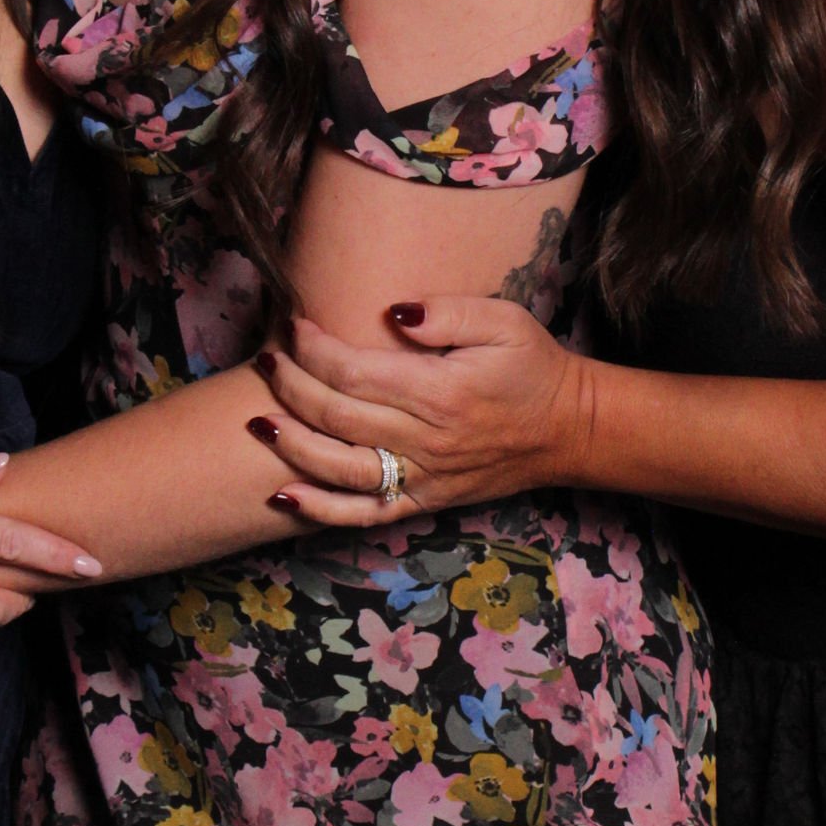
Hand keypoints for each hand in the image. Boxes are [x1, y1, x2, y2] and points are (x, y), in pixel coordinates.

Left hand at [251, 300, 592, 525]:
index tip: (294, 324)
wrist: (568, 429)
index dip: (315, 349)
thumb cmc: (532, 367)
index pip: (356, 372)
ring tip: (257, 422)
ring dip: (293, 448)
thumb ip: (448, 312)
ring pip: (342, 470)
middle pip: (338, 417)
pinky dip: (320, 510)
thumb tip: (393, 312)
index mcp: (441, 392)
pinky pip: (364, 514)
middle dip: (292, 387)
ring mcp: (423, 477)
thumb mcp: (503, 320)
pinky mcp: (423, 501)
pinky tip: (284, 497)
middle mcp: (427, 440)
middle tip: (265, 359)